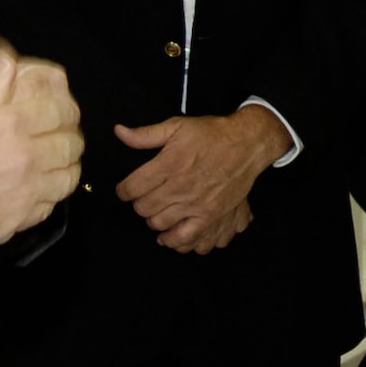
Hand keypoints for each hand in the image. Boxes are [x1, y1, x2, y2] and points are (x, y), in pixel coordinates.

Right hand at [0, 2, 82, 254]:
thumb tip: (1, 45)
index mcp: (9, 124)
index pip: (60, 109)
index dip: (64, 105)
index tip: (60, 107)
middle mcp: (24, 159)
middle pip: (71, 142)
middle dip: (68, 132)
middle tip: (56, 130)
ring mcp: (25, 194)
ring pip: (69, 174)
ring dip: (65, 162)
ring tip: (52, 157)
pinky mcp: (19, 221)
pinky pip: (53, 204)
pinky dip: (52, 192)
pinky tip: (37, 184)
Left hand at [112, 105, 288, 252]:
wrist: (245, 145)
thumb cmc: (211, 134)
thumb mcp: (176, 126)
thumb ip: (145, 134)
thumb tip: (119, 132)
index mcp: (169, 163)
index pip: (132, 187)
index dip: (123, 190)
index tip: (125, 190)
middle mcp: (179, 186)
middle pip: (144, 207)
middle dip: (138, 204)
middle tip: (143, 198)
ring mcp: (195, 204)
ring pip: (159, 223)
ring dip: (152, 219)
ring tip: (156, 212)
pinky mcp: (209, 216)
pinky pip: (184, 237)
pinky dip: (172, 240)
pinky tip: (167, 235)